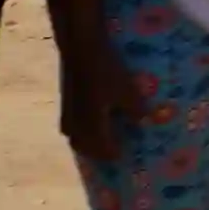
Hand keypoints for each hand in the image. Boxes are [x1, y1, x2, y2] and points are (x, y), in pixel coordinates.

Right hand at [58, 48, 145, 167]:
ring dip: (90, 144)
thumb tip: (143, 121)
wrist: (81, 49)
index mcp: (91, 128)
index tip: (129, 160)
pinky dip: (83, 131)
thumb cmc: (106, 71)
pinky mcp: (65, 104)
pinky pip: (73, 128)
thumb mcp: (127, 91)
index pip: (104, 152)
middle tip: (116, 154)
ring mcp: (67, 115)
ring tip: (106, 142)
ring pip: (77, 139)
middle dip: (101, 154)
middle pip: (87, 150)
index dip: (116, 156)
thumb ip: (135, 110)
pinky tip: (94, 123)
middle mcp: (75, 127)